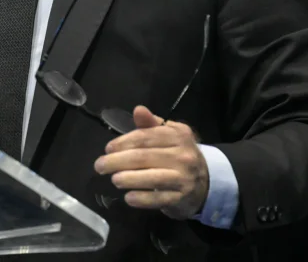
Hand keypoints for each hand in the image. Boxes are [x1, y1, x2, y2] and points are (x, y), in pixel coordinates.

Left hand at [94, 105, 208, 219]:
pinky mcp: (181, 198)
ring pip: (151, 178)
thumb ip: (152, 124)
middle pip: (143, 157)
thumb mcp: (170, 135)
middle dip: (117, 161)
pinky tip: (128, 197)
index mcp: (177, 136)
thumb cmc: (180, 155)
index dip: (123, 142)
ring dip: (128, 179)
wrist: (208, 182)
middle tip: (100, 166)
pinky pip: (158, 199)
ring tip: (114, 179)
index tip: (108, 148)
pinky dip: (142, 198)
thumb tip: (138, 110)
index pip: (145, 137)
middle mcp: (182, 155)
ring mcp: (183, 178)